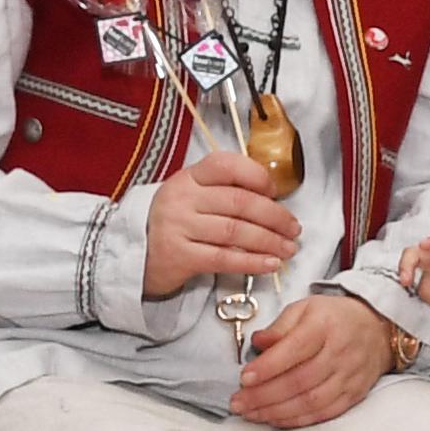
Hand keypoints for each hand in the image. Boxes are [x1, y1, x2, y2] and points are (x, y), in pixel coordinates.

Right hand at [144, 152, 299, 298]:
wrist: (135, 254)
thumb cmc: (175, 223)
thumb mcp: (194, 196)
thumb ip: (226, 191)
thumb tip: (273, 199)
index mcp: (189, 177)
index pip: (227, 166)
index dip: (258, 177)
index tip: (277, 192)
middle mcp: (183, 198)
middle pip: (240, 203)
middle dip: (275, 217)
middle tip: (293, 229)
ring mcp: (179, 226)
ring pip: (236, 232)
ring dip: (269, 241)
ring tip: (288, 248)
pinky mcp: (180, 256)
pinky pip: (224, 259)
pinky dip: (253, 262)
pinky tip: (271, 264)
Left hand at [234, 293, 395, 428]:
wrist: (378, 329)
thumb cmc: (334, 318)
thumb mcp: (305, 308)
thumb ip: (280, 326)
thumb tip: (258, 343)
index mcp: (325, 325)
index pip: (295, 349)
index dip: (267, 367)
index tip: (243, 378)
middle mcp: (340, 352)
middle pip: (300, 380)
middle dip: (264, 396)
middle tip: (238, 403)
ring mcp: (350, 376)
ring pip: (311, 401)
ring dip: (277, 412)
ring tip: (251, 414)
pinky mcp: (354, 394)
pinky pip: (324, 413)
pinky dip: (297, 420)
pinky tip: (276, 419)